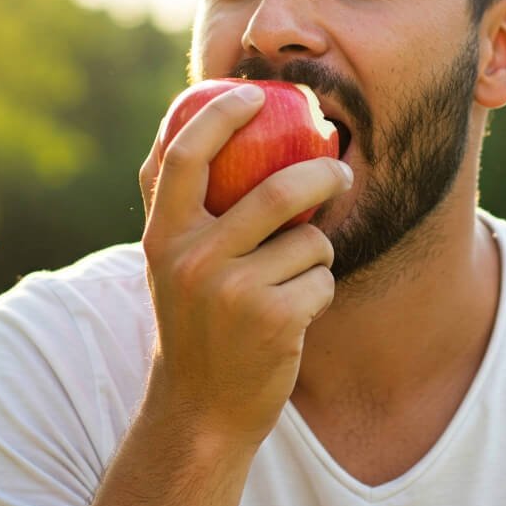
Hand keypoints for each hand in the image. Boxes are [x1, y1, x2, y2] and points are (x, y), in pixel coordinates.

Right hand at [139, 84, 352, 448]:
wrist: (200, 412)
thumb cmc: (193, 323)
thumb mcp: (168, 264)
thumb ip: (178, 205)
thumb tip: (192, 124)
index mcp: (163, 237)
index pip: (185, 156)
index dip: (220, 115)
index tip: (253, 94)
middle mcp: (192, 260)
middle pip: (276, 192)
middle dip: (323, 174)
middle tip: (342, 169)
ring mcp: (233, 292)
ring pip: (310, 241)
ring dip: (318, 252)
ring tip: (299, 273)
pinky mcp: (274, 320)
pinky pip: (322, 280)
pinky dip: (321, 289)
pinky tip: (296, 312)